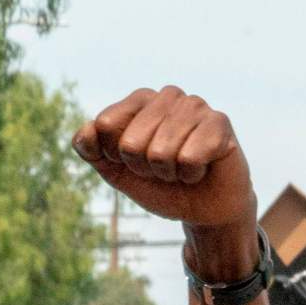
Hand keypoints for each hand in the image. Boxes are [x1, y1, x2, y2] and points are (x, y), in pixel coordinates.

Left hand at [72, 87, 255, 229]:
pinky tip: (201, 170)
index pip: (105, 124)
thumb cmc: (160, 184)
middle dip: (143, 168)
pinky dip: (191, 174)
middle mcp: (167, 96)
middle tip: (162, 169)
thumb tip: (86, 132)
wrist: (203, 208)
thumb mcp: (118, 171)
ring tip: (181, 169)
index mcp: (140, 100)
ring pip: (160, 152)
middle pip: (130, 142)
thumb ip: (93, 151)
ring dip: (168, 173)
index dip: (116, 155)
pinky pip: (189, 157)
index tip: (134, 162)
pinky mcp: (219, 123)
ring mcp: (195, 106)